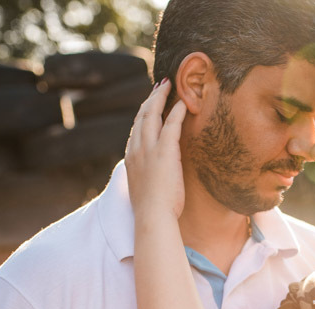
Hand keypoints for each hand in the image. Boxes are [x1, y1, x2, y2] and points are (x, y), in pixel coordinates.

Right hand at [126, 79, 186, 220]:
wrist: (152, 217)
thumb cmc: (152, 211)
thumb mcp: (145, 189)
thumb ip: (148, 177)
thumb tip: (154, 177)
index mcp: (130, 158)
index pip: (135, 129)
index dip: (143, 113)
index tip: (149, 103)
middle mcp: (136, 149)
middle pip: (141, 116)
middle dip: (150, 99)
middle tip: (160, 86)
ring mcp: (148, 149)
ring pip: (152, 114)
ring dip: (160, 98)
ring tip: (169, 86)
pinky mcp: (164, 152)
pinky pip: (171, 125)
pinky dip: (177, 111)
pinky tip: (183, 103)